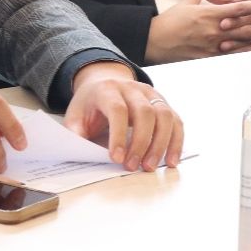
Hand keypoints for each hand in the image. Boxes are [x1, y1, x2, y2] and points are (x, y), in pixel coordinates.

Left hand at [64, 62, 183, 170]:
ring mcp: (151, 94)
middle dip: (141, 143)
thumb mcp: (74, 114)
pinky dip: (176, 142)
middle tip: (132, 166)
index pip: (118, 109)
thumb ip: (75, 131)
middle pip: (145, 112)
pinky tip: (171, 160)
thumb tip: (80, 150)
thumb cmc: (90, 104)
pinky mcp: (163, 103)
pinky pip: (176, 122)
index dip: (118, 135)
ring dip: (160, 144)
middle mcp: (132, 88)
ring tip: (150, 167)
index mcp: (108, 89)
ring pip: (164, 116)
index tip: (116, 158)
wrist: (104, 83)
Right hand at [145, 0, 250, 62]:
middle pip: (244, 25)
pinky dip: (242, 51)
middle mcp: (214, 29)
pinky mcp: (208, 57)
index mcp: (210, 14)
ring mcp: (212, 45)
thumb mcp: (184, 4)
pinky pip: (230, 55)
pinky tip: (249, 49)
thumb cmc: (169, 22)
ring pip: (240, 41)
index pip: (240, 8)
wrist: (156, 41)